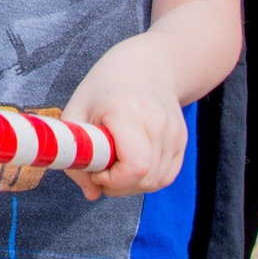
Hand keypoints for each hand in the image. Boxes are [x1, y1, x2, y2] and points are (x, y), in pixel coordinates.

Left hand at [62, 40, 187, 201]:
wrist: (147, 63)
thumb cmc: (105, 85)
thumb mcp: (78, 110)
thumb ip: (75, 154)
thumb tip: (91, 195)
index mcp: (129, 111)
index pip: (134, 167)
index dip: (112, 180)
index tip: (96, 169)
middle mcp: (158, 123)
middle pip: (145, 180)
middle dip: (118, 185)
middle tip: (101, 167)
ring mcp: (175, 133)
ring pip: (156, 182)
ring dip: (131, 184)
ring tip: (114, 162)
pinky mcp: (182, 141)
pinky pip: (166, 176)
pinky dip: (146, 178)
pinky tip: (130, 162)